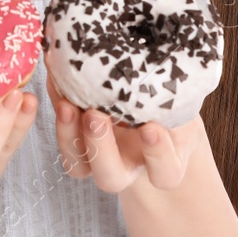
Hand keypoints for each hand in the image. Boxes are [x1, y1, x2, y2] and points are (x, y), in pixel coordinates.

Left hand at [47, 71, 203, 192]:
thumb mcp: (181, 99)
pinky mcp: (75, 137)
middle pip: (110, 178)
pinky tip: (57, 79)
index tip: (150, 127)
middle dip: (100, 148)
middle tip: (96, 115)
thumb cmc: (172, 101)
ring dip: (68, 135)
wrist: (153, 100)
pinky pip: (61, 134)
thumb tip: (171, 58)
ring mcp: (98, 157)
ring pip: (77, 166)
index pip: (164, 173)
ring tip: (67, 104)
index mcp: (163, 163)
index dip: (157, 154)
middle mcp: (127, 166)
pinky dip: (56, 106)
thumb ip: (175, 94)